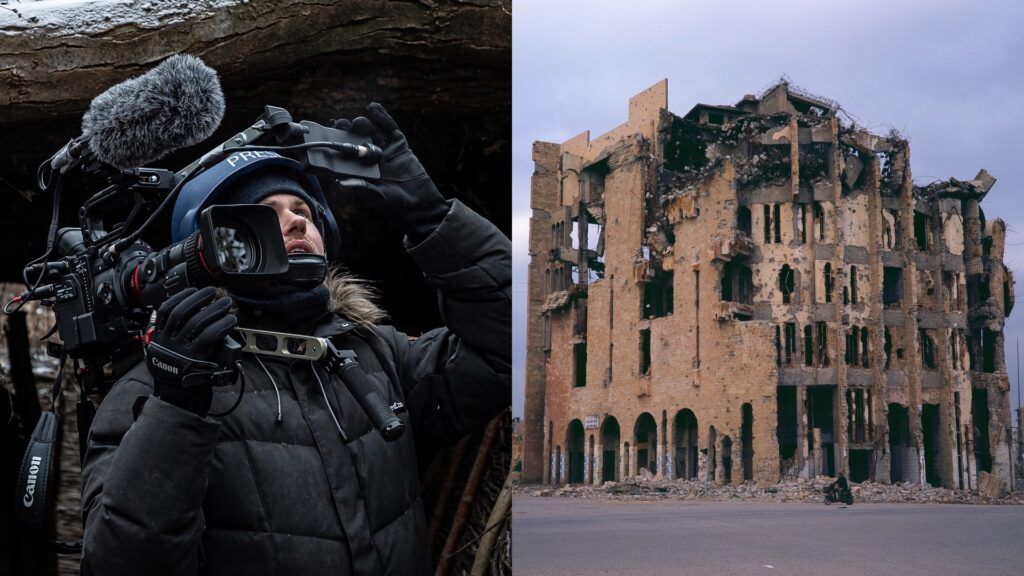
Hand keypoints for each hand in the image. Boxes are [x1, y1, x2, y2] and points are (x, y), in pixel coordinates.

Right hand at [147, 287, 236, 414]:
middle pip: (183, 312)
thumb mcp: (168, 353)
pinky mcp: (197, 357)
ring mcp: (181, 349)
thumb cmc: (178, 374)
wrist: (178, 398)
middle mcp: (168, 342)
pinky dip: (222, 324)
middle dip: (199, 298)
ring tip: (225, 303)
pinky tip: (230, 320)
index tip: (193, 289)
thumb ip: (175, 336)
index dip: (181, 297)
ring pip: (198, 321)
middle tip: (213, 292)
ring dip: (214, 309)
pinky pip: (211, 335)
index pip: (166, 311)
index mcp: (159, 338)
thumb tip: (194, 316)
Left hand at [334, 103, 449, 242]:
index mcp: (362, 172)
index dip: (337, 145)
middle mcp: (372, 160)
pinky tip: (374, 108)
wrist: (422, 205)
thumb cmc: (397, 206)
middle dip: (347, 132)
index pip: (346, 155)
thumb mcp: (377, 197)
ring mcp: (387, 152)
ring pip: (372, 133)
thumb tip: (340, 183)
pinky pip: (390, 129)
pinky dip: (383, 118)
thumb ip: (362, 187)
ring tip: (356, 121)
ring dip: (362, 124)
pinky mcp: (400, 147)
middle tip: (339, 124)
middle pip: (357, 140)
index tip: (327, 137)